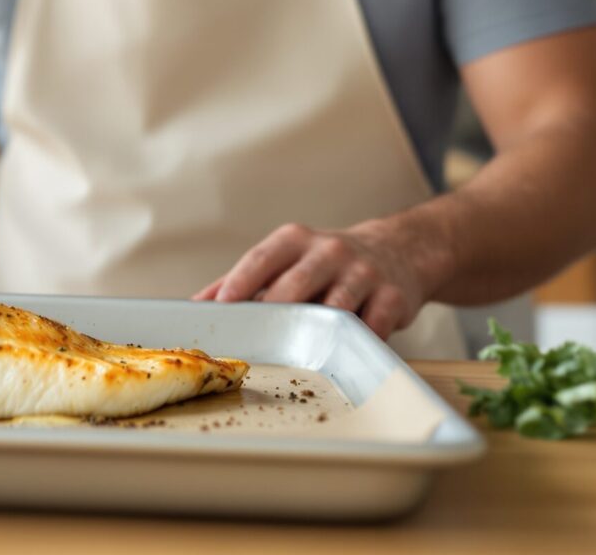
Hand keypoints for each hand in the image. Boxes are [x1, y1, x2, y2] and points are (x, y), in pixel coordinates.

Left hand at [191, 220, 446, 339]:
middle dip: (273, 313)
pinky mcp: (393, 297)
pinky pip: (371, 327)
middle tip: (253, 339)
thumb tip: (197, 305)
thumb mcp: (285, 258)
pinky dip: (354, 343)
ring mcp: (363, 273)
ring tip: (296, 352)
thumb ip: (242, 280)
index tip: (222, 306)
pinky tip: (342, 354)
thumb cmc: (325, 263)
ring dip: (315, 332)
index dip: (240, 282)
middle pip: (295, 285)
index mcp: (294, 240)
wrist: (397, 251)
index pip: (261, 259)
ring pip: (335, 307)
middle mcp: (329, 251)